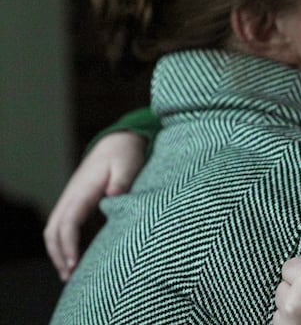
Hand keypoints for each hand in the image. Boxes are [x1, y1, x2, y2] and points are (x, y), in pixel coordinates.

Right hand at [43, 131, 146, 280]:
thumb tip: (113, 195)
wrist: (118, 141)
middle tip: (69, 276)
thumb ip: (123, 180)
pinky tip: (73, 258)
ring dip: (57, 251)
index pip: (68, 221)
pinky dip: (62, 243)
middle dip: (58, 254)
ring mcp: (71, 199)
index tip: (73, 263)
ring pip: (53, 229)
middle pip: (53, 230)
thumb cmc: (125, 154)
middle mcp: (71, 196)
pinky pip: (62, 225)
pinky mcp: (76, 202)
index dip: (69, 244)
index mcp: (82, 190)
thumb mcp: (128, 164)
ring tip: (68, 274)